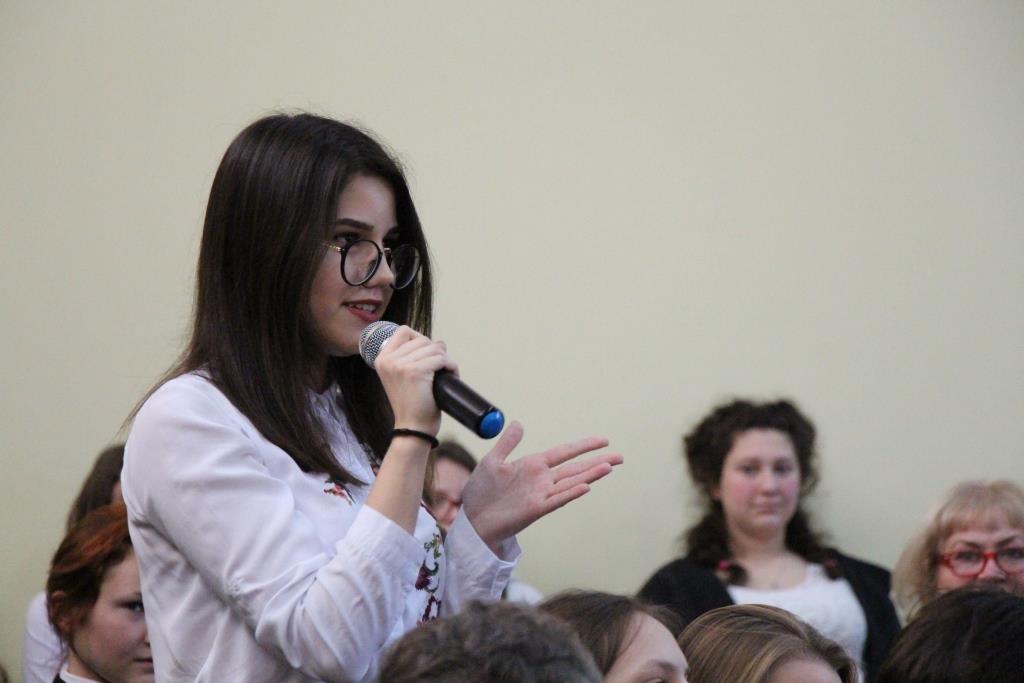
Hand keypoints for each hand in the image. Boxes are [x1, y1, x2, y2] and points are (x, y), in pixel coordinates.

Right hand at [373, 326, 455, 434]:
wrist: (412, 428)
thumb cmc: (411, 405)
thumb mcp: (400, 377)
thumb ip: (410, 358)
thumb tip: (439, 342)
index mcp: (382, 359)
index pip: (404, 331)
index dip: (420, 339)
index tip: (427, 354)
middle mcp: (389, 360)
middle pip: (422, 339)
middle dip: (436, 352)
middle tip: (440, 368)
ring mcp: (401, 365)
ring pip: (434, 348)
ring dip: (445, 359)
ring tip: (446, 373)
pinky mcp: (415, 372)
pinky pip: (441, 359)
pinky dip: (451, 366)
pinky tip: (452, 374)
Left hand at [460, 421, 622, 551]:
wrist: (473, 518)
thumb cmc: (481, 492)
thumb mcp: (493, 461)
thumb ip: (507, 443)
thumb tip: (519, 424)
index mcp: (533, 465)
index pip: (564, 452)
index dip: (584, 446)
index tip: (603, 440)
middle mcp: (542, 479)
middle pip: (575, 467)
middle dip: (597, 461)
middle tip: (620, 456)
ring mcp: (541, 494)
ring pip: (572, 482)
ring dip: (591, 474)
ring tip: (610, 466)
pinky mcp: (536, 509)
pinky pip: (557, 499)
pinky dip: (571, 492)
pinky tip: (586, 486)